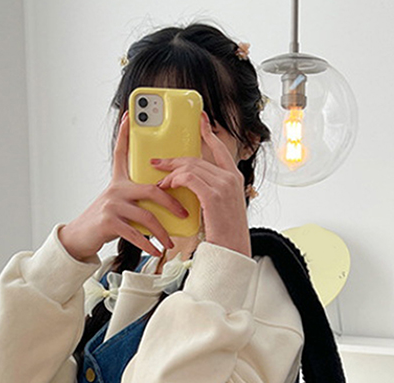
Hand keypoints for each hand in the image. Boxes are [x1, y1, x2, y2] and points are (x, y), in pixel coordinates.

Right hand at [58, 111, 189, 261]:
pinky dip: (149, 244)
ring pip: (147, 215)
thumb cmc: (106, 220)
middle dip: (172, 203)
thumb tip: (168, 204)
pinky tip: (157, 251)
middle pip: (152, 190)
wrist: (81, 237)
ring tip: (171, 242)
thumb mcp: (121, 204)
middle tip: (185, 214)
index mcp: (120, 181)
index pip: (122, 153)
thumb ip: (139, 199)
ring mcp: (112, 204)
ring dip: (162, 232)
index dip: (125, 134)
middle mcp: (116, 189)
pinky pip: (136, 233)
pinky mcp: (109, 222)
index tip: (129, 117)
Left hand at [150, 111, 250, 257]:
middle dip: (174, 160)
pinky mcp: (213, 195)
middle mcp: (231, 178)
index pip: (220, 149)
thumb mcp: (220, 208)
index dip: (209, 133)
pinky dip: (174, 180)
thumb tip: (190, 185)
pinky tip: (167, 186)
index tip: (200, 120)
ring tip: (159, 181)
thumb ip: (210, 191)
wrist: (232, 251)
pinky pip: (188, 178)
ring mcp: (224, 186)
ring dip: (170, 172)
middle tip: (157, 163)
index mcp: (235, 179)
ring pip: (190, 167)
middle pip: (197, 158)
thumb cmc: (225, 234)